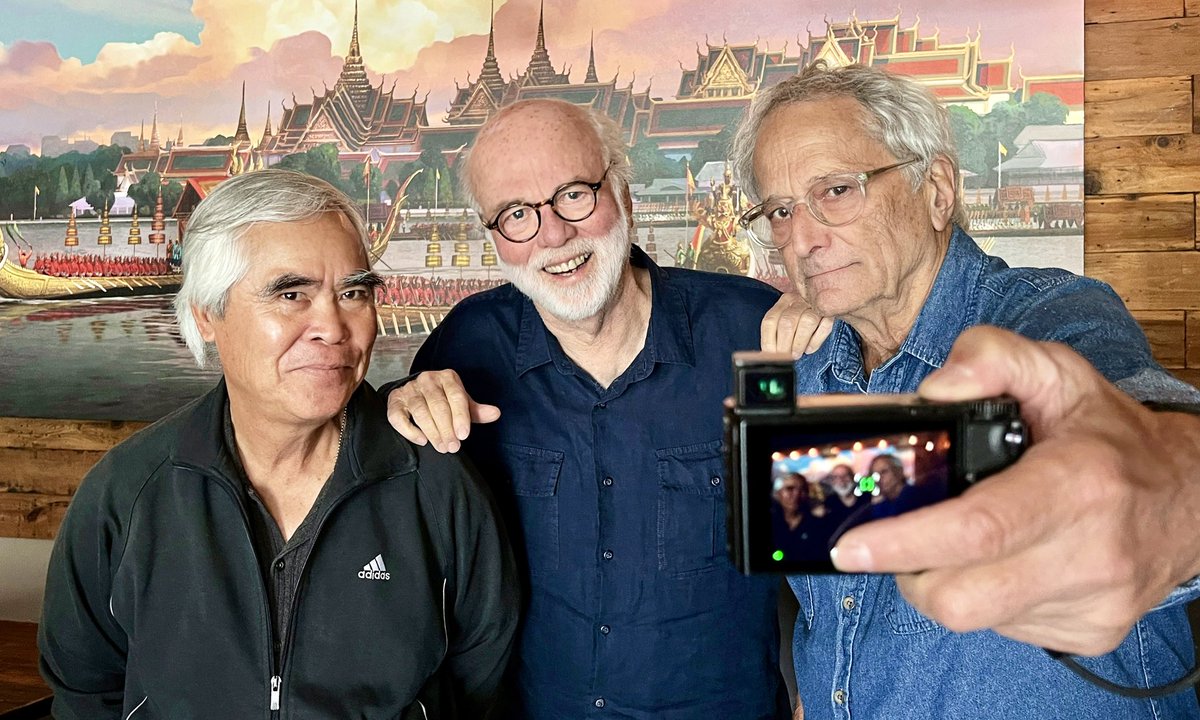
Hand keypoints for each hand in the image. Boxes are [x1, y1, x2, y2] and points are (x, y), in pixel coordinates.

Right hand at [386, 370, 500, 452]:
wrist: (418, 392)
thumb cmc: (444, 399)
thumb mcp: (462, 403)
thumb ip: (477, 411)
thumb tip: (495, 414)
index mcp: (447, 377)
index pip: (456, 396)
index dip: (460, 416)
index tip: (463, 435)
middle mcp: (427, 380)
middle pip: (437, 405)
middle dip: (446, 428)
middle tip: (453, 447)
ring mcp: (409, 389)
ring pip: (419, 411)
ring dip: (432, 431)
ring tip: (442, 446)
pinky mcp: (394, 400)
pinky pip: (398, 416)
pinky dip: (409, 430)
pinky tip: (422, 440)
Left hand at [760, 292, 832, 357]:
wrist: (825, 304)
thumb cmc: (799, 318)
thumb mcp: (784, 320)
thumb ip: (775, 335)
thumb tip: (767, 356)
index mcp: (783, 302)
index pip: (770, 321)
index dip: (768, 341)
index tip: (770, 355)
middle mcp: (798, 301)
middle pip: (787, 322)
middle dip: (784, 344)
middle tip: (784, 358)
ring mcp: (815, 306)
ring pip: (807, 322)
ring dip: (799, 343)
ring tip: (796, 355)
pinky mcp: (830, 313)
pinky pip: (825, 326)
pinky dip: (816, 341)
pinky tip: (809, 349)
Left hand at [830, 326, 1199, 654]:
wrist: (1192, 495)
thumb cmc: (1109, 435)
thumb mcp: (1056, 371)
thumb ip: (990, 356)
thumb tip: (935, 389)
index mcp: (1077, 485)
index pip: (976, 530)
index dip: (904, 543)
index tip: (851, 546)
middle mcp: (1089, 553)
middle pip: (962, 597)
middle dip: (907, 572)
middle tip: (893, 541)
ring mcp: (1092, 603)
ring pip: (975, 618)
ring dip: (942, 583)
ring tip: (952, 541)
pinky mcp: (1090, 633)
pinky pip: (1004, 628)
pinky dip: (983, 596)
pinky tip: (999, 560)